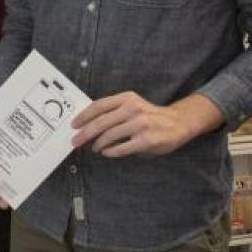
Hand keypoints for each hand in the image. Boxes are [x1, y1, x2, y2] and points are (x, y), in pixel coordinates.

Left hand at [71, 92, 222, 157]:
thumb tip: (88, 122)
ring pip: (109, 135)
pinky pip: (122, 148)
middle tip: (76, 141)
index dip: (84, 116)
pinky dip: (111, 151)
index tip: (74, 124)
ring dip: (98, 144)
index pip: (99, 106)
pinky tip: (107, 153)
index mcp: (127, 98)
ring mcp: (140, 125)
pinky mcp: (146, 140)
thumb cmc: (149, 116)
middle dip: (85, 133)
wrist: (178, 123)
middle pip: (101, 122)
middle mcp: (133, 109)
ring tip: (95, 148)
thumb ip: (114, 111)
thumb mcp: (132, 105)